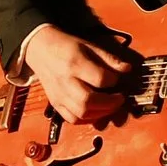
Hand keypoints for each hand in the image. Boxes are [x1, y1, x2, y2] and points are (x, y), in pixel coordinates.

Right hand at [22, 24, 139, 123]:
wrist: (38, 49)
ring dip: (101, 113)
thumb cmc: (64, 46)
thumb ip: (108, 58)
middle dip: (110, 103)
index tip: (118, 79)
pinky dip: (87, 120)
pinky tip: (96, 112)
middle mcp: (65, 81)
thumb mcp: (88, 46)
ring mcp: (59, 94)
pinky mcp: (55, 103)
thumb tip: (127, 69)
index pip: (100, 78)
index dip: (114, 80)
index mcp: (74, 63)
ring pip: (81, 113)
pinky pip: (72, 119)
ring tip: (110, 106)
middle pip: (89, 100)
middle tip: (120, 98)